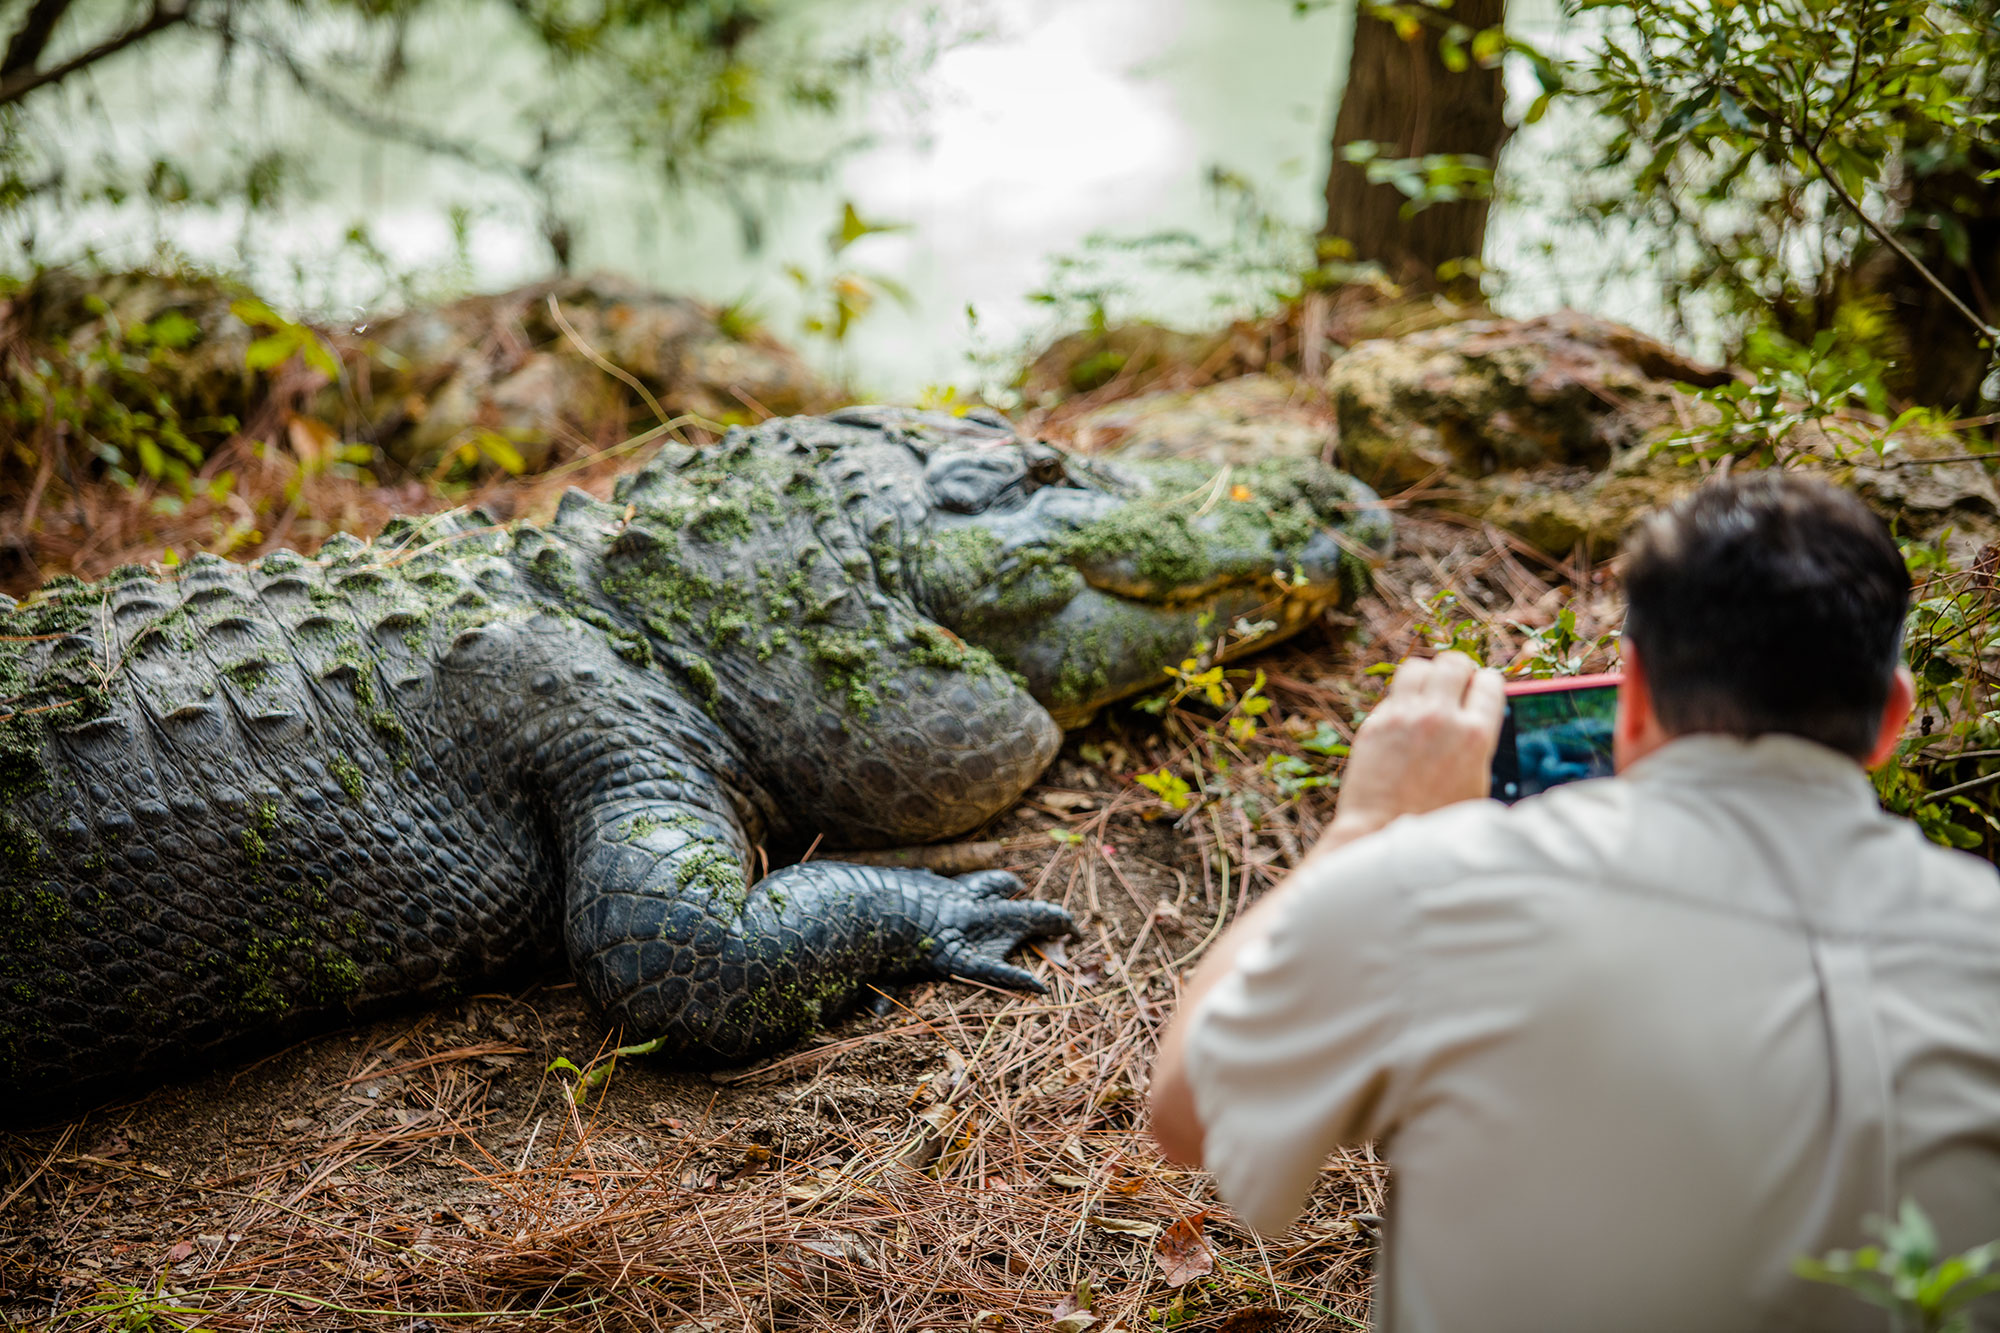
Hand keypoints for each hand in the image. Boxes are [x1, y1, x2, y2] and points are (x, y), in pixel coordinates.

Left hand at [1325, 651, 1503, 844]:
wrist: (1383, 834)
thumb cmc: (1437, 821)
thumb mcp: (1477, 786)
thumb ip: (1481, 747)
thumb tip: (1482, 720)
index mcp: (1475, 735)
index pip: (1490, 681)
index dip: (1487, 684)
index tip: (1482, 690)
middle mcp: (1440, 717)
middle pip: (1453, 662)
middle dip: (1459, 670)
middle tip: (1456, 685)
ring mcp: (1404, 717)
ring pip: (1417, 667)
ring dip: (1426, 677)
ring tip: (1427, 694)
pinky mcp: (1375, 723)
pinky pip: (1392, 695)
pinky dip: (1401, 701)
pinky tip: (1404, 720)